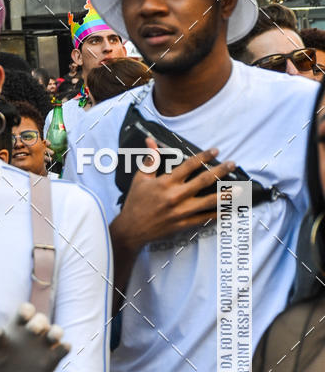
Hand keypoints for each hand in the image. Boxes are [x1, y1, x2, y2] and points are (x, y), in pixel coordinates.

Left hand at [0, 302, 69, 371]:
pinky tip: (64, 348)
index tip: (23, 317)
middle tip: (33, 330)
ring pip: (57, 331)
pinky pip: (63, 349)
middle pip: (41, 319)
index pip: (26, 310)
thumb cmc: (0, 359)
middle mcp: (35, 331)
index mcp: (20, 324)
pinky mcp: (54, 357)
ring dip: (57, 332)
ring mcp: (46, 343)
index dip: (26, 311)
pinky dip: (65, 347)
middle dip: (39, 322)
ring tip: (53, 338)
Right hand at [111, 141, 235, 251]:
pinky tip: (229, 210)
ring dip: (226, 195)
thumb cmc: (135, 203)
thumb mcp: (140, 179)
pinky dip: (217, 214)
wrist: (131, 230)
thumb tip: (151, 141)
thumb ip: (150, 160)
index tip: (215, 150)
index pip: (189, 165)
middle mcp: (175, 196)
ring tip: (240, 190)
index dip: (203, 156)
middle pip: (203, 181)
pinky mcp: (183, 224)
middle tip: (232, 164)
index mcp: (165, 183)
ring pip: (208, 201)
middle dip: (220, 171)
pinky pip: (204, 219)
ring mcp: (180, 212)